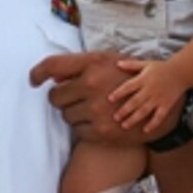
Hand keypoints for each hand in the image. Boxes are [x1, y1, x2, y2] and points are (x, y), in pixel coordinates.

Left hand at [30, 50, 148, 145]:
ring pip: (65, 116)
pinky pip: (77, 131)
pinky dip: (84, 127)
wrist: (159, 105)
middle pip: (55, 97)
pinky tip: (99, 120)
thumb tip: (53, 78)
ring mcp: (97, 110)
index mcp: (93, 64)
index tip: (34, 80)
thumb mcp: (109, 62)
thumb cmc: (130, 79)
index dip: (38, 73)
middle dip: (61, 98)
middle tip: (74, 97)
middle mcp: (93, 85)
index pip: (53, 66)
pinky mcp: (102, 131)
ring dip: (73, 113)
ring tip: (92, 108)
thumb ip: (81, 67)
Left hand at [109, 59, 184, 132]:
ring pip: (144, 111)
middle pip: (135, 101)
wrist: (181, 72)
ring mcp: (158, 98)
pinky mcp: (166, 105)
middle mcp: (150, 90)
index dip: (119, 93)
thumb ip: (131, 65)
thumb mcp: (146, 64)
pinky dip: (153, 124)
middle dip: (124, 110)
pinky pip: (159, 116)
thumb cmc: (161, 67)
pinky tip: (145, 130)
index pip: (128, 87)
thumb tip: (117, 63)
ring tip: (124, 125)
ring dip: (134, 119)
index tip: (110, 99)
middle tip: (115, 118)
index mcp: (143, 79)